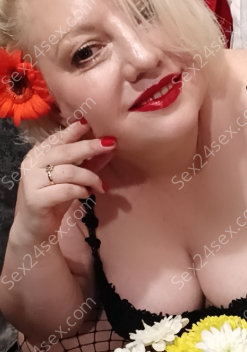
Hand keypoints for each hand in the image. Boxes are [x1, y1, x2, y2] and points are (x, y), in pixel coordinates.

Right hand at [13, 121, 115, 239]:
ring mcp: (32, 181)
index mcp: (38, 154)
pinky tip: (87, 194)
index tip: (93, 122)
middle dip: (90, 147)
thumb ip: (88, 162)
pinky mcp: (36, 199)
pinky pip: (65, 190)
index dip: (76, 129)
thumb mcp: (73, 178)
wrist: (36, 228)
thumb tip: (110, 146)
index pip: (59, 137)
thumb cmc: (55, 199)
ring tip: (101, 186)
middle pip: (64, 151)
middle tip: (110, 145)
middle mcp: (32, 164)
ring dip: (89, 177)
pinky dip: (80, 191)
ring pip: (67, 171)